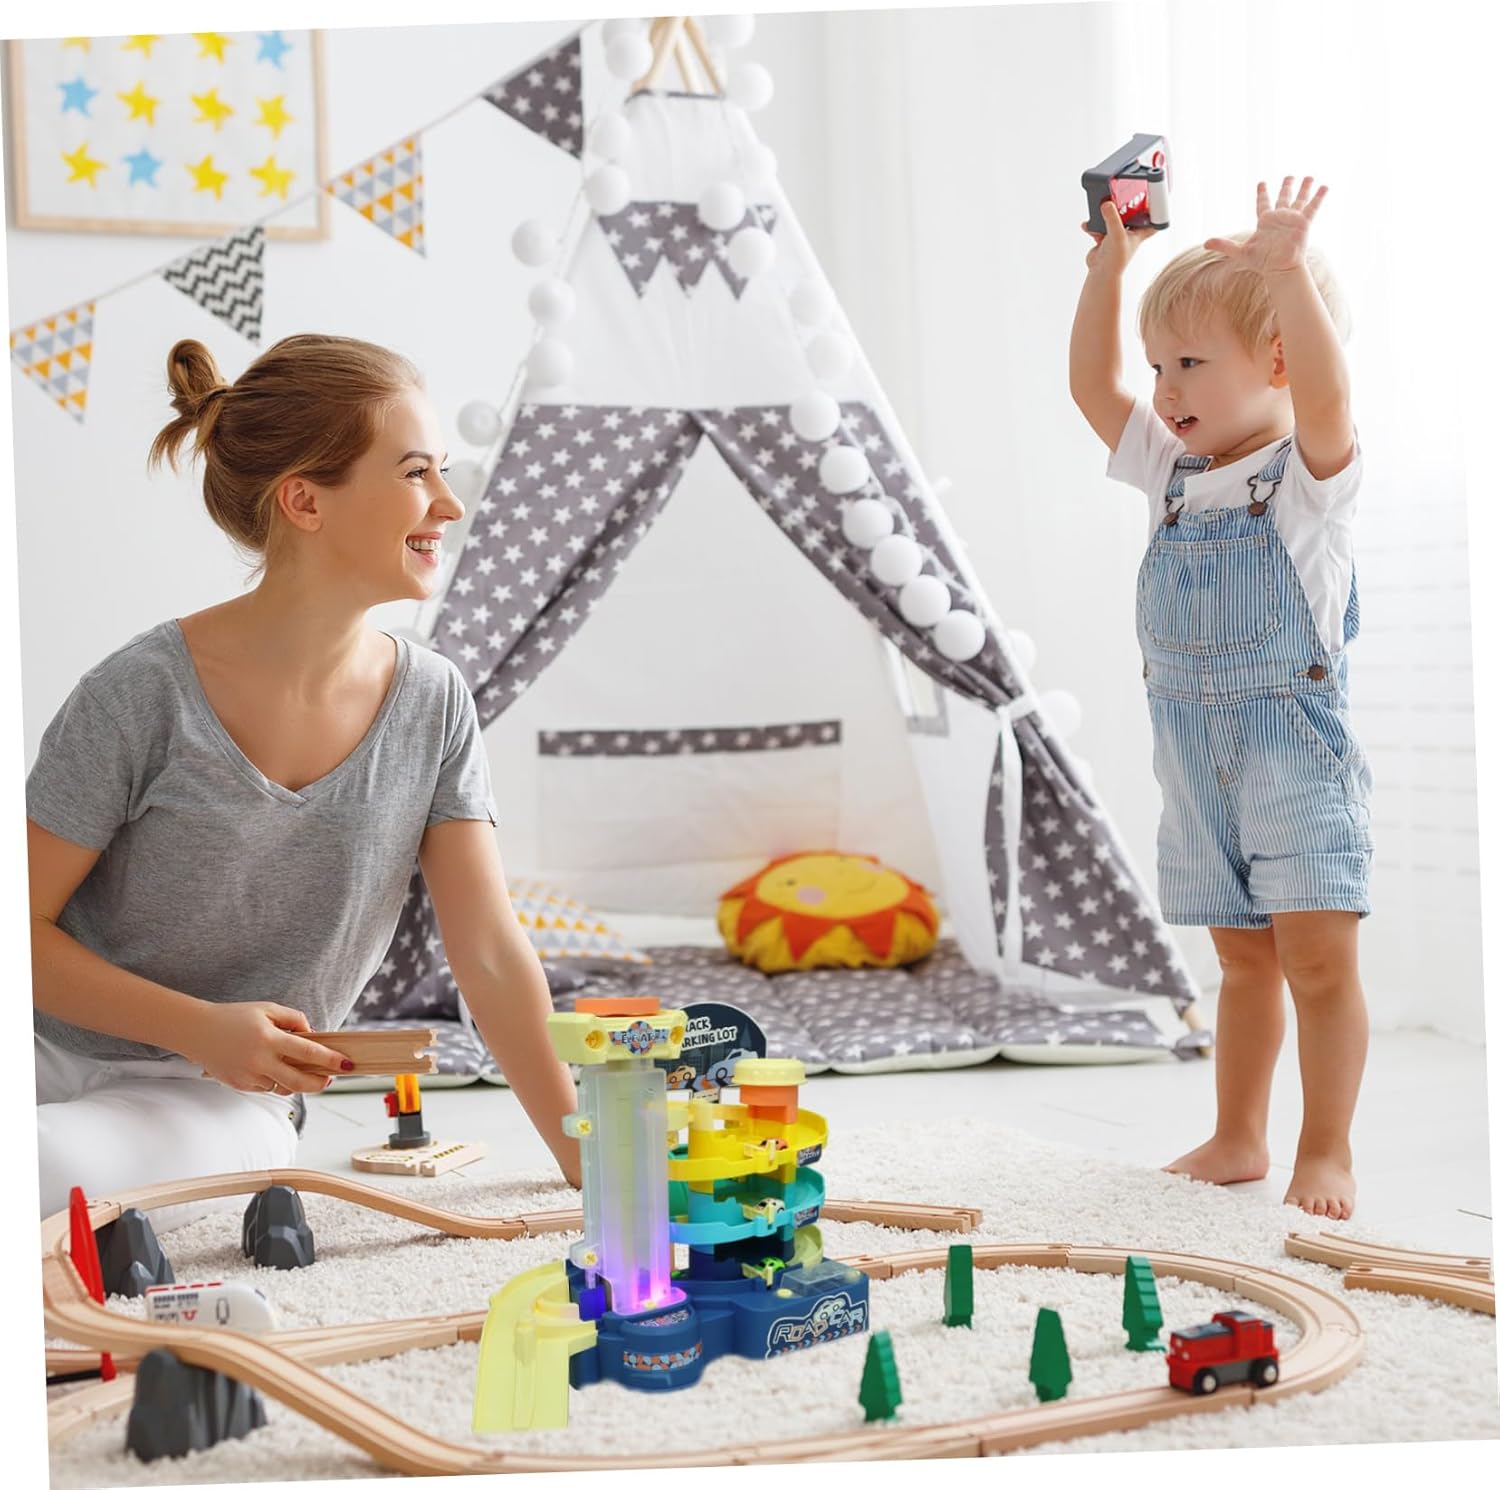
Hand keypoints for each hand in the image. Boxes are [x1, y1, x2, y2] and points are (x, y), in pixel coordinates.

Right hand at [179, 1001, 353, 1095]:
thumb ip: (294, 1019)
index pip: (308, 1053)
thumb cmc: (235, 1017)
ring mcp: (248, 1076)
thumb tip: (312, 1036)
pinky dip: (275, 1081)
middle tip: (330, 1078)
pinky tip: (273, 1068)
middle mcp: (259, 1061)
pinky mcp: (239, 1085)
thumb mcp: (267, 1009)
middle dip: (321, 1083)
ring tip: (300, 1069)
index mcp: (269, 1039)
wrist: (197, 1031)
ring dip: (296, 1081)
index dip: (331, 1060)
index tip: (347, 1064)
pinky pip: (266, 1088)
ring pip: (283, 1087)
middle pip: (300, 1082)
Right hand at [1081, 200, 1156, 275]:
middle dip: (1125, 206)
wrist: (1100, 273)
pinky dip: (1092, 226)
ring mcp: (1116, 237)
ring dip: (1104, 216)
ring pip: (1112, 220)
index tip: (1154, 200)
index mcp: (1139, 233)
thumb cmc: (1115, 260)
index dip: (1156, 211)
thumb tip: (1106, 204)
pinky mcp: (1104, 240)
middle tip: (1120, 196)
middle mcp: (1129, 234)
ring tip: (1099, 212)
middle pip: (1131, 215)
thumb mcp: (1117, 234)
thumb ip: (1112, 218)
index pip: (1153, 221)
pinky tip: (1088, 225)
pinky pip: (1098, 228)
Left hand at [1207, 176, 1327, 274]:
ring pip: (1298, 199)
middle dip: (1286, 187)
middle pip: (1283, 198)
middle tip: (1290, 176)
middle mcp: (1279, 218)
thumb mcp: (1240, 252)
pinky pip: (1312, 207)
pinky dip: (1318, 197)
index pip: (1262, 203)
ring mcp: (1292, 220)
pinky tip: (1324, 186)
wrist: (1279, 268)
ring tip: (1309, 177)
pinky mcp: (1304, 223)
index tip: (1261, 183)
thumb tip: (1205, 243)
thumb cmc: (1261, 262)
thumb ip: (1224, 245)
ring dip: (1303, 188)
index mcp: (1265, 222)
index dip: (1262, 193)